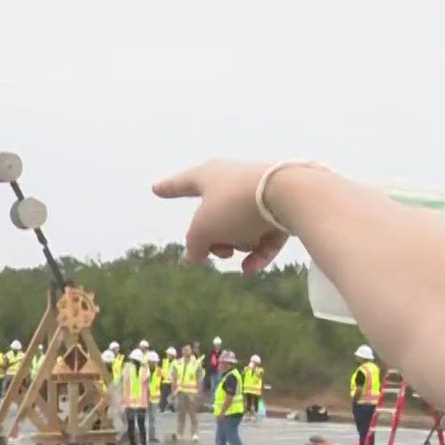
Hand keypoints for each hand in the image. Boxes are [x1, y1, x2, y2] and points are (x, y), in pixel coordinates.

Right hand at [153, 160, 288, 273]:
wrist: (289, 195)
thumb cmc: (235, 205)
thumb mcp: (204, 229)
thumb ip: (194, 245)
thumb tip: (191, 258)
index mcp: (208, 176)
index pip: (182, 184)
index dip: (169, 189)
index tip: (156, 190)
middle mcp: (233, 181)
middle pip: (214, 216)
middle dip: (215, 238)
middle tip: (218, 251)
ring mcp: (259, 194)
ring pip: (240, 228)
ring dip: (238, 244)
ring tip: (241, 250)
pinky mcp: (282, 208)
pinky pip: (264, 236)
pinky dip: (257, 253)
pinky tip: (252, 269)